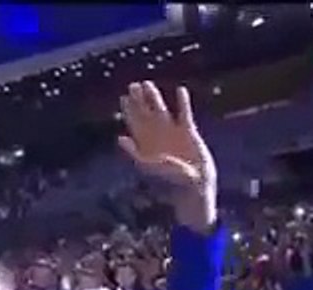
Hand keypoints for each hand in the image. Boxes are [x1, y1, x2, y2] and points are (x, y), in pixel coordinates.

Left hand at [118, 82, 216, 234]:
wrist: (193, 182)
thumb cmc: (169, 177)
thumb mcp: (148, 164)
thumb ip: (135, 151)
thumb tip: (120, 138)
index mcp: (146, 142)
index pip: (134, 122)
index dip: (129, 110)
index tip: (124, 97)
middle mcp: (157, 134)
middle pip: (145, 113)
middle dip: (139, 100)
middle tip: (133, 86)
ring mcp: (172, 131)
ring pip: (162, 109)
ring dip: (155, 97)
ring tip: (148, 84)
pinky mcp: (188, 131)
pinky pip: (184, 112)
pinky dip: (182, 102)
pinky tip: (180, 90)